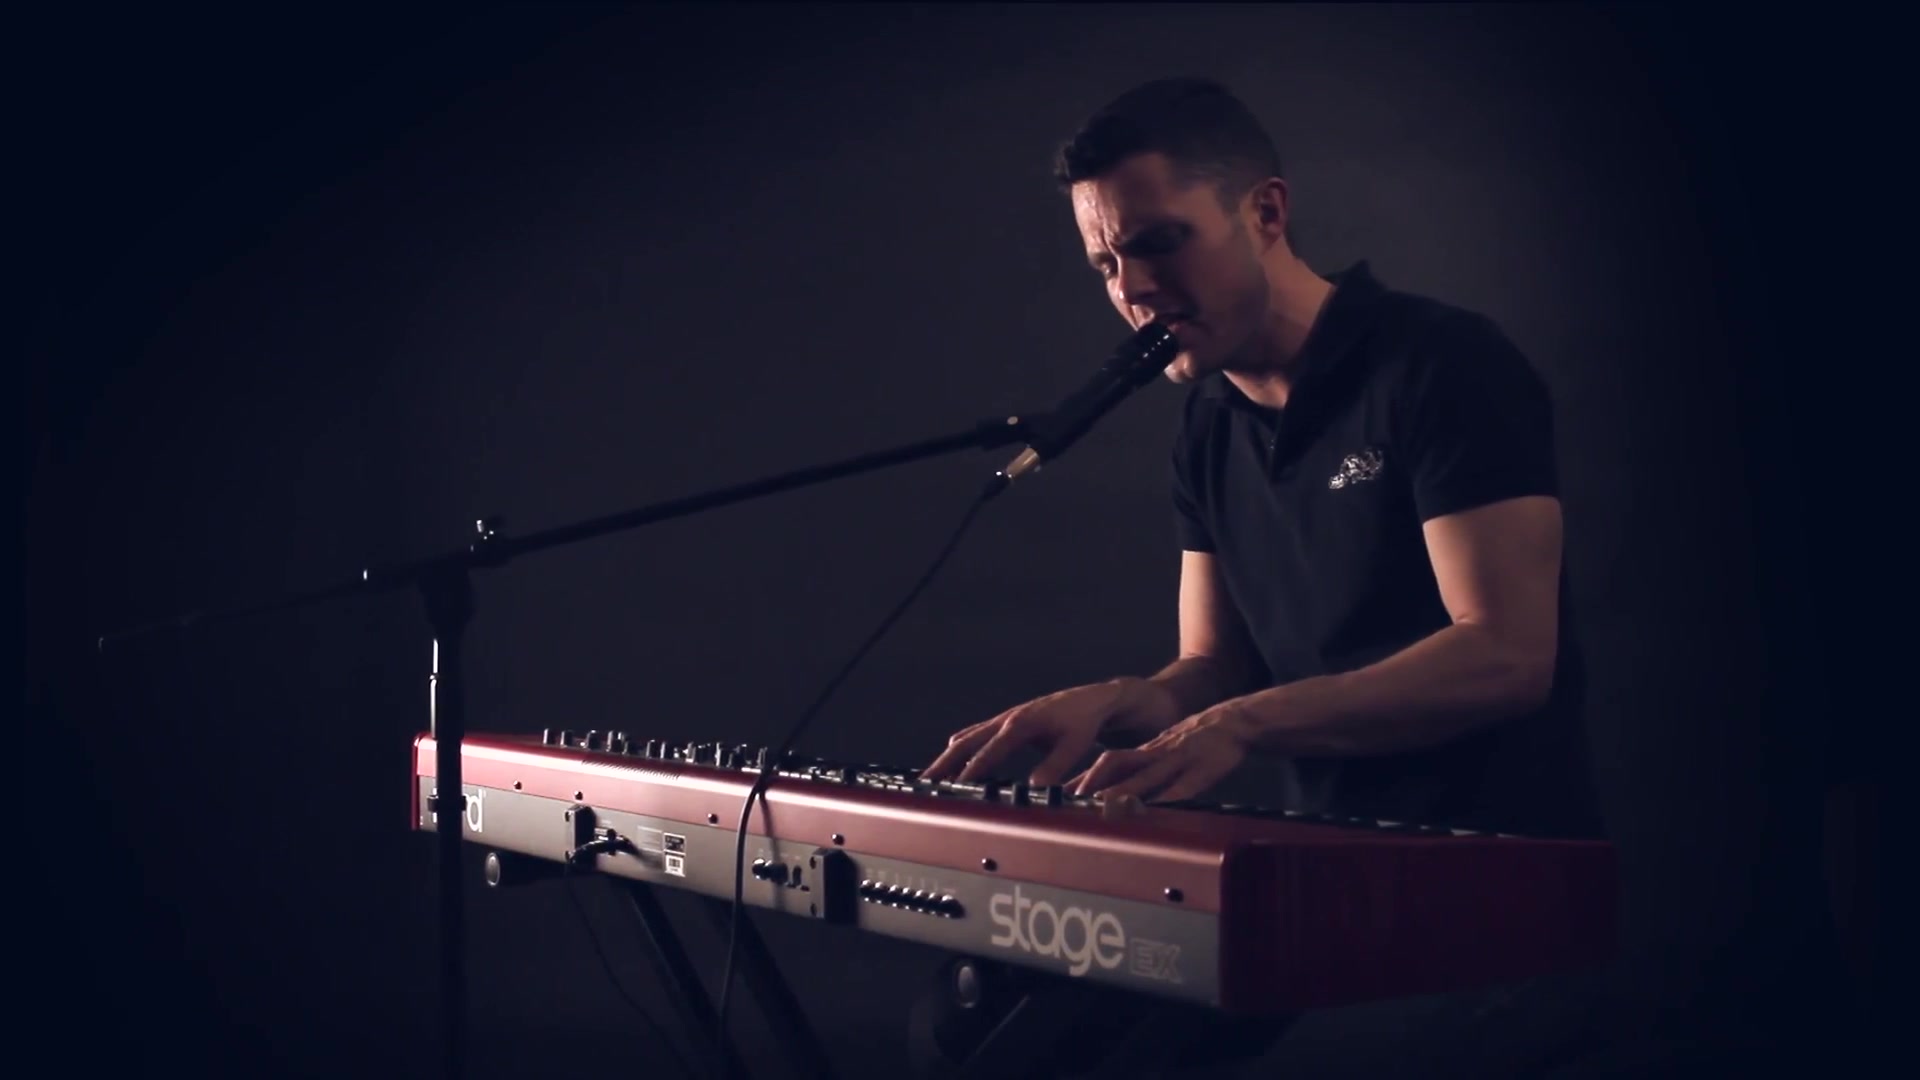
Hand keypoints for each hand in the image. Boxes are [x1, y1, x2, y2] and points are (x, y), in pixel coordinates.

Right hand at [919, 678, 1181, 785]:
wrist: (1099, 699)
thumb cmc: (1087, 720)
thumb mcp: (1076, 744)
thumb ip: (1055, 766)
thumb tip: (1035, 789)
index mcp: (1022, 722)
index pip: (990, 749)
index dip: (972, 769)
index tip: (954, 785)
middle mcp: (1009, 719)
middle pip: (967, 741)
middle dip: (945, 763)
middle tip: (925, 782)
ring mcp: (1006, 720)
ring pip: (968, 739)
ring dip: (948, 758)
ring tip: (930, 779)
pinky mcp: (1009, 725)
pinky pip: (976, 738)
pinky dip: (961, 751)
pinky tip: (952, 765)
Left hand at [1067, 707, 1251, 802]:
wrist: (1232, 721)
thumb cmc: (1194, 742)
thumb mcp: (1163, 750)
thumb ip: (1141, 769)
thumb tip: (1113, 791)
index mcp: (1145, 751)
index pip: (1108, 762)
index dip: (1085, 776)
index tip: (1062, 792)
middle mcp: (1155, 753)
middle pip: (1118, 764)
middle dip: (1095, 781)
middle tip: (1073, 799)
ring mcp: (1177, 759)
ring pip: (1146, 775)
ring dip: (1125, 792)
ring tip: (1105, 807)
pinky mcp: (1201, 769)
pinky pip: (1182, 787)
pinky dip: (1167, 799)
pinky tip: (1155, 811)